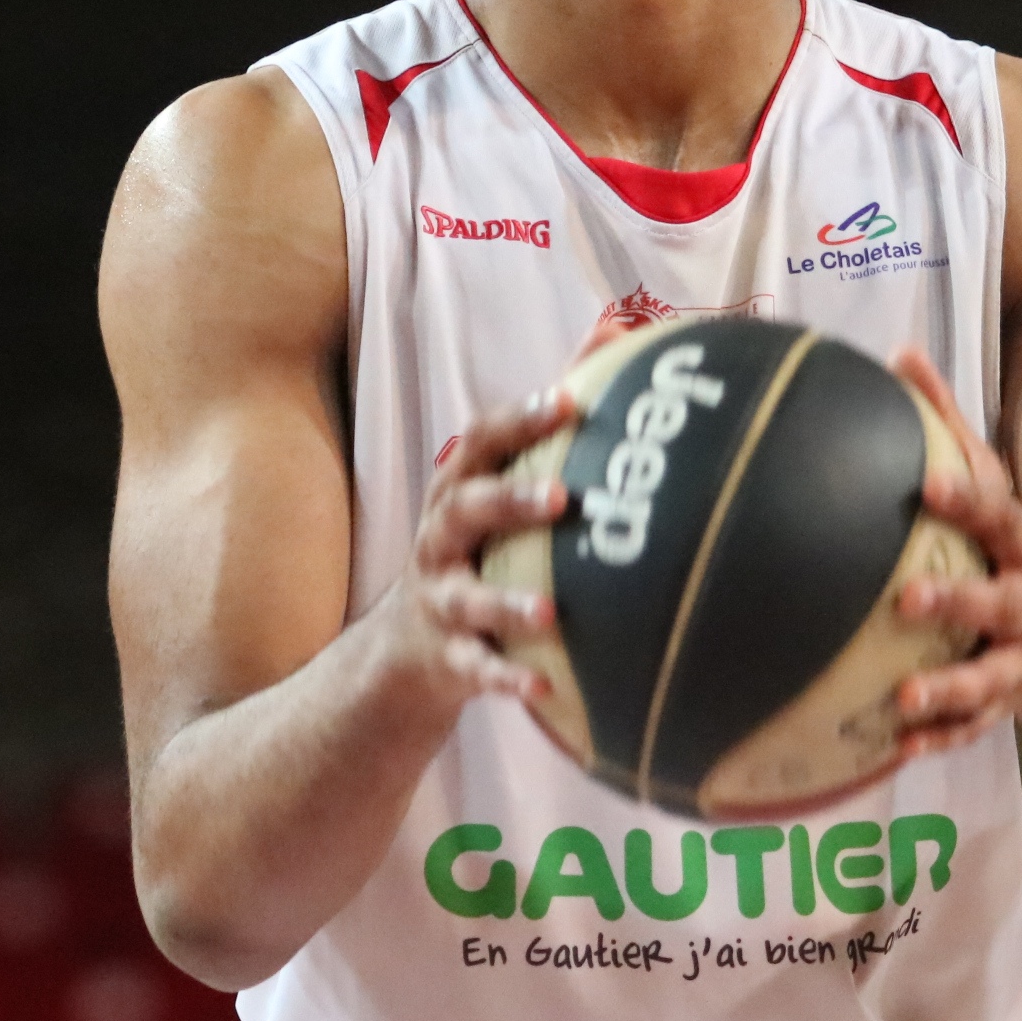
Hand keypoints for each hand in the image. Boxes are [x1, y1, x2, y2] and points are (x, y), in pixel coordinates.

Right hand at [378, 388, 577, 708]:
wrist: (405, 649)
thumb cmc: (478, 547)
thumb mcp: (498, 486)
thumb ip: (550, 419)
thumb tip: (616, 328)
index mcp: (461, 490)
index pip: (480, 442)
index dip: (519, 420)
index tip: (568, 401)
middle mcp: (443, 539)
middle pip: (466, 509)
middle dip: (510, 501)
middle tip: (563, 497)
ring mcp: (442, 599)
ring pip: (468, 598)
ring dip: (505, 602)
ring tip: (549, 612)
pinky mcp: (448, 659)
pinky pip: (476, 670)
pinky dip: (505, 680)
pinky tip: (543, 692)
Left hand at [887, 347, 1021, 757]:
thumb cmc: (1019, 557)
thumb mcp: (1000, 498)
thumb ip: (951, 431)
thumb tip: (900, 353)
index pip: (1001, 514)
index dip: (968, 500)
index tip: (927, 486)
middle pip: (1003, 600)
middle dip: (961, 600)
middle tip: (908, 598)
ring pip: (990, 678)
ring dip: (950, 688)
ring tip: (905, 698)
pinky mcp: (1009, 706)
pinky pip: (974, 728)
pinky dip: (940, 738)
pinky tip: (896, 747)